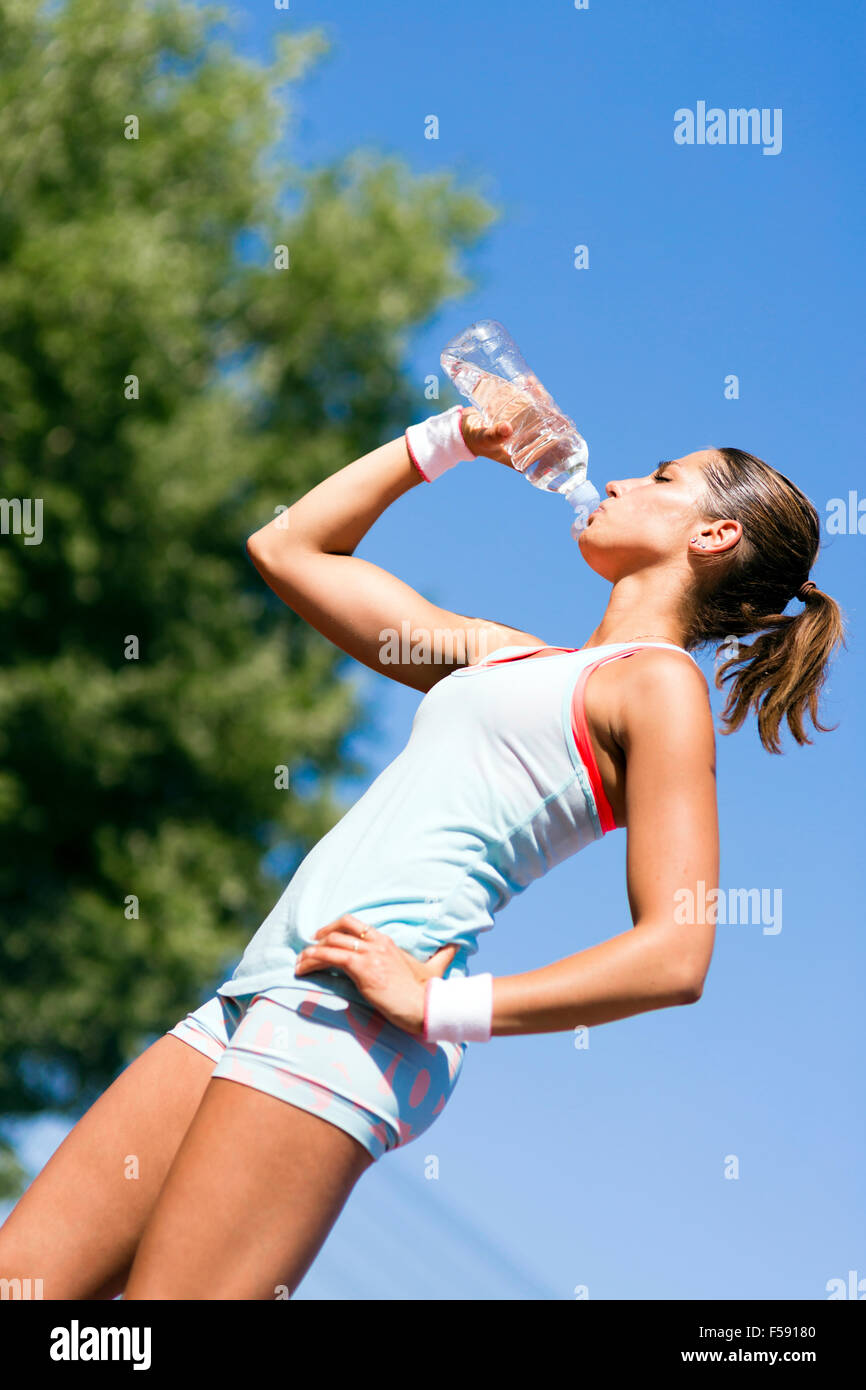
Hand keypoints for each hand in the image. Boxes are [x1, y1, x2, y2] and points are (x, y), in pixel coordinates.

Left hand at [294, 914, 459, 1035]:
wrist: (428, 1006)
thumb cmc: (429, 992)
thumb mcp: (435, 969)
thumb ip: (443, 956)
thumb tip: (456, 947)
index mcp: (388, 942)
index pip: (355, 924)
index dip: (335, 928)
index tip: (322, 938)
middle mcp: (377, 943)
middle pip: (339, 929)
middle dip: (319, 938)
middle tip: (307, 951)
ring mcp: (369, 954)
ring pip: (330, 943)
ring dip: (310, 953)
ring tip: (299, 964)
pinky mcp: (362, 968)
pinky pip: (330, 957)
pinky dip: (312, 961)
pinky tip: (303, 969)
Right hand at [462, 370, 556, 470]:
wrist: (463, 429)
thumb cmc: (475, 440)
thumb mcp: (485, 439)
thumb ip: (495, 435)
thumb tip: (507, 428)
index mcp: (524, 455)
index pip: (549, 447)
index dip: (560, 436)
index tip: (563, 423)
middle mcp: (526, 440)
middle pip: (548, 428)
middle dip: (552, 414)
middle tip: (547, 400)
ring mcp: (523, 426)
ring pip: (539, 413)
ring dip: (542, 400)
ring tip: (537, 388)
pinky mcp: (517, 414)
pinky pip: (529, 403)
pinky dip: (531, 392)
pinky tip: (530, 382)